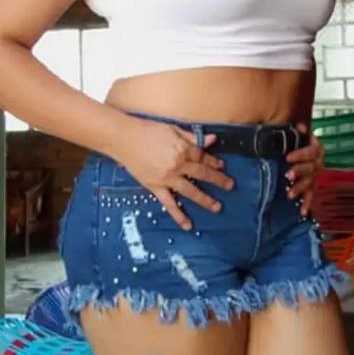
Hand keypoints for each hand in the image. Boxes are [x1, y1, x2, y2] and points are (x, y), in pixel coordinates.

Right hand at [114, 119, 233, 230]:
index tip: (222, 166)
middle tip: (230, 186)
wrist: (124, 138)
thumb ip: (192, 137)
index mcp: (183, 148)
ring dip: (205, 199)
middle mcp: (178, 165)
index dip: (214, 162)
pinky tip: (188, 225)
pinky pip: (169, 204)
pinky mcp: (156, 187)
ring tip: (217, 207)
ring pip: (190, 191)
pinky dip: (179, 215)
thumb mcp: (173, 129)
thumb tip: (212, 139)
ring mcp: (167, 178)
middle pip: (202, 174)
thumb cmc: (147, 130)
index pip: (203, 157)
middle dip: (218, 180)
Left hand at [285, 123, 324, 216]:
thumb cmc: (303, 145)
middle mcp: (318, 163)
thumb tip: (300, 127)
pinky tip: (303, 212)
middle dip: (299, 172)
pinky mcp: (314, 187)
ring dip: (301, 188)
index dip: (300, 154)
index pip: (310, 151)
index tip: (288, 157)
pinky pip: (311, 196)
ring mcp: (317, 176)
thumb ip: (300, 131)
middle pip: (311, 168)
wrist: (311, 156)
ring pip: (310, 182)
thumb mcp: (302, 136)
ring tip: (290, 194)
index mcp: (316, 150)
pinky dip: (308, 204)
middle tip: (288, 175)